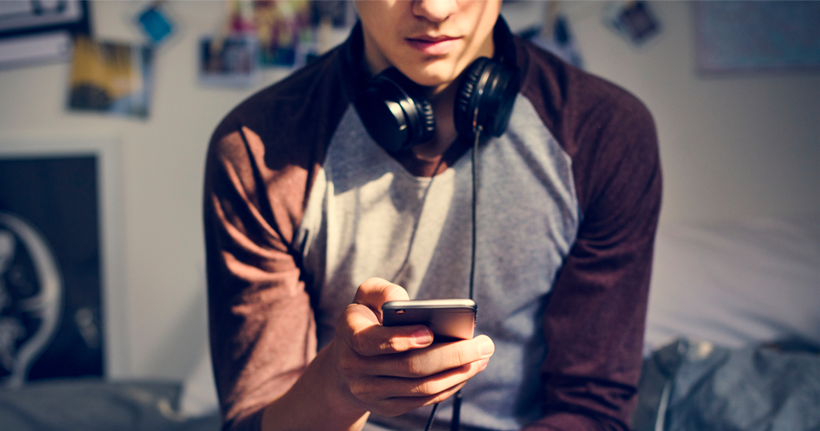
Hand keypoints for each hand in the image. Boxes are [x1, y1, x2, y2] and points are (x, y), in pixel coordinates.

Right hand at [330, 277, 494, 416]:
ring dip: (458, 373)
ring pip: (421, 387)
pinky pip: (423, 400)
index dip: (401, 338)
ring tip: (482, 356)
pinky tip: (468, 370)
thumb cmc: (365, 320)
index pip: (371, 341)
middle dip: (452, 355)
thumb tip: (403, 301)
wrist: (346, 363)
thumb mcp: (366, 296)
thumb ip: (382, 291)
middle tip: (484, 343)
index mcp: (349, 334)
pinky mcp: (387, 407)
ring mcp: (370, 392)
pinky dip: (450, 385)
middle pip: (409, 367)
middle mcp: (355, 367)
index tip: (430, 332)